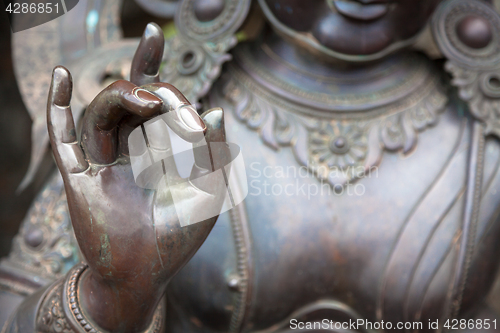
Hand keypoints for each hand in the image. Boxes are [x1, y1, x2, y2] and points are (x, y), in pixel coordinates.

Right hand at [47, 23, 227, 332]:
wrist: (147, 274)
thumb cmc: (180, 236)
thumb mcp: (209, 193)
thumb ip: (216, 154)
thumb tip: (218, 111)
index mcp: (159, 145)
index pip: (155, 96)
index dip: (153, 63)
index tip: (156, 34)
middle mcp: (130, 146)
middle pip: (128, 97)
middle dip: (145, 82)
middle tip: (165, 96)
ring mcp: (102, 159)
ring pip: (101, 112)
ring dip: (118, 97)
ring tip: (148, 99)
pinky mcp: (79, 176)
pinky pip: (63, 136)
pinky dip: (57, 106)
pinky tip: (58, 76)